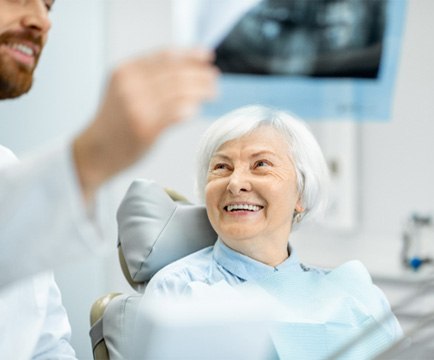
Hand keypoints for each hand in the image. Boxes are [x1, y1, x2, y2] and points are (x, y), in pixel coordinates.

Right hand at [73, 48, 218, 200]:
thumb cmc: (114, 122)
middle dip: (200, 74)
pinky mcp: (145, 128)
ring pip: (180, 92)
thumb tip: (187, 69)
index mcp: (125, 71)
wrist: (95, 150)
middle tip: (214, 79)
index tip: (206, 57)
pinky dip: (190, 109)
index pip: (165, 56)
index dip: (190, 55)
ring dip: (201, 91)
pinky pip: (176, 113)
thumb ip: (148, 78)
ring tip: (213, 92)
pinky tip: (196, 109)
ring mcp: (137, 107)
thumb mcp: (124, 90)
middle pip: (176, 73)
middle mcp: (130, 86)